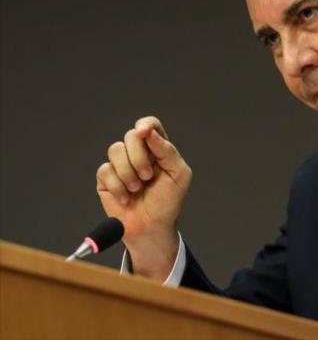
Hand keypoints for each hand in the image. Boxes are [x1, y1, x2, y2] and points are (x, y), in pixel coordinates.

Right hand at [96, 116, 191, 277]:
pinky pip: (105, 170)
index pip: (150, 125)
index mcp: (158, 149)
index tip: (143, 132)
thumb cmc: (168, 201)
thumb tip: (149, 133)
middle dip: (139, 157)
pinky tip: (126, 198)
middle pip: (130, 135)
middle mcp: (138, 153)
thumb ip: (167, 151)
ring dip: (128, 173)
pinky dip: (118, 186)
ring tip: (137, 189)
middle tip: (148, 177)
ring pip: (115, 150)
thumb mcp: (178, 175)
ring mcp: (121, 164)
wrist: (151, 227)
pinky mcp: (106, 178)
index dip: (145, 125)